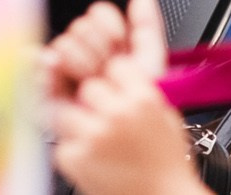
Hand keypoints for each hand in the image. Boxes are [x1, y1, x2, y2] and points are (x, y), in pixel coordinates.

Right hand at [43, 0, 162, 107]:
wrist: (135, 154)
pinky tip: (48, 64)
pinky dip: (42, 68)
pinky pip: (37, 76)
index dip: (109, 24)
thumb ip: (147, 32)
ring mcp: (64, 79)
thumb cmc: (144, 114)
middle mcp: (85, 59)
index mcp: (108, 47)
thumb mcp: (151, 70)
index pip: (98, 14)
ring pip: (62, 46)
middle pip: (80, 28)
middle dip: (97, 46)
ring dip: (79, 59)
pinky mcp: (47, 102)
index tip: (119, 40)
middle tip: (105, 68)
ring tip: (90, 78)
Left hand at [49, 52, 203, 194]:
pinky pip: (62, 142)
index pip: (116, 66)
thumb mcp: (167, 118)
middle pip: (88, 86)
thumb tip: (120, 79)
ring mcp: (91, 137)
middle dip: (93, 99)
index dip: (115, 77)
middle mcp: (116, 115)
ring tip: (94, 135)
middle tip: (102, 113)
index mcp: (143, 100)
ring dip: (76, 120)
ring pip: (66, 111)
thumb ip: (144, 94)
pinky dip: (72, 147)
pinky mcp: (72, 159)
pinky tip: (92, 156)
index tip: (116, 86)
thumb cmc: (166, 164)